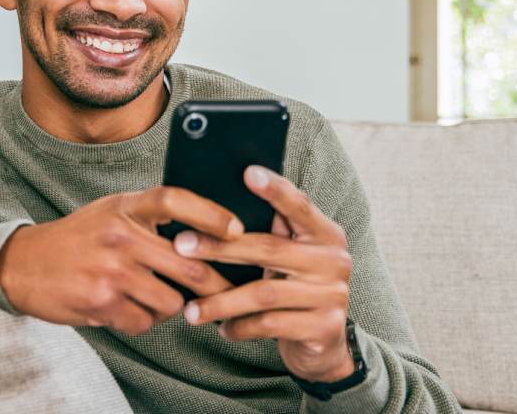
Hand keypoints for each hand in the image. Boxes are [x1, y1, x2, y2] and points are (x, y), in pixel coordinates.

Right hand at [0, 186, 238, 335]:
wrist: (24, 264)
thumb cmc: (79, 238)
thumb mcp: (112, 211)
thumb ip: (150, 216)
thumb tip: (207, 232)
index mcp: (125, 206)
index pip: (175, 200)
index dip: (211, 214)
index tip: (237, 230)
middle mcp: (120, 235)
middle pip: (188, 262)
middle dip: (215, 284)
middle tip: (229, 292)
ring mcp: (111, 270)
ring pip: (170, 301)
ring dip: (170, 306)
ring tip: (152, 297)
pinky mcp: (101, 301)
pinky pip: (143, 321)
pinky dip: (141, 320)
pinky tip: (125, 308)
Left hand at [175, 165, 354, 382]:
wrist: (325, 344)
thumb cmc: (295, 289)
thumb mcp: (290, 259)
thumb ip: (273, 234)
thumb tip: (217, 208)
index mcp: (326, 234)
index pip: (300, 205)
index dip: (275, 189)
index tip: (247, 172)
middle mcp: (334, 260)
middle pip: (270, 249)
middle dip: (220, 247)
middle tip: (182, 246)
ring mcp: (332, 295)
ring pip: (265, 293)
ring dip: (222, 301)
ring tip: (191, 309)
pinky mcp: (325, 328)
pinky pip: (271, 325)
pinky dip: (241, 327)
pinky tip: (223, 328)